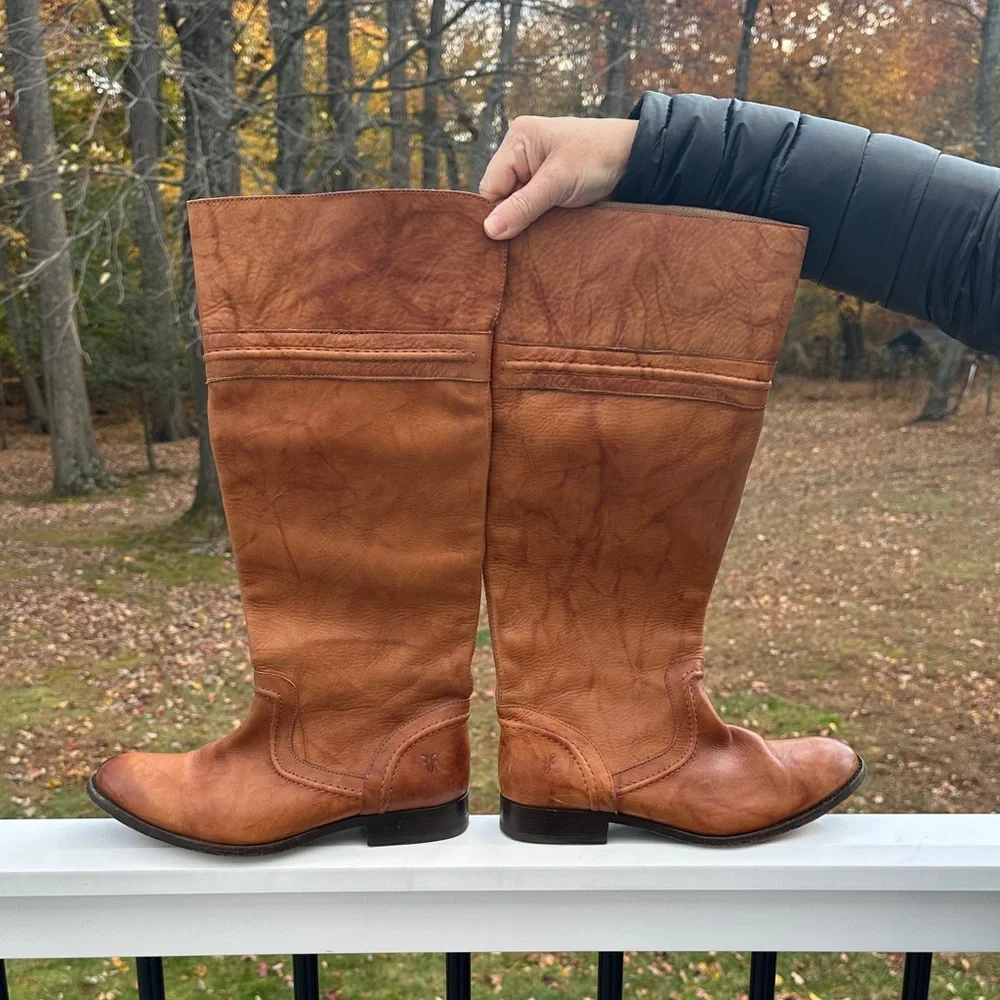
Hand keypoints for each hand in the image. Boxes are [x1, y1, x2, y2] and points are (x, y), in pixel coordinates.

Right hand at [479, 116, 638, 239]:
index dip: (496, 214)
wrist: (637, 160)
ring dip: (527, 222)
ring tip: (537, 236)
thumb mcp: (557, 182)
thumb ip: (522, 207)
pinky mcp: (549, 186)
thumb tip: (490, 231)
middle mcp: (522, 153)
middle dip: (512, 218)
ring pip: (517, 206)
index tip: (503, 241)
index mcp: (518, 140)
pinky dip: (538, 221)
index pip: (490, 187)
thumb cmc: (598, 158)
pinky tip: (545, 231)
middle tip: (523, 241)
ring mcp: (536, 170)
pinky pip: (533, 208)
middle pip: (501, 197)